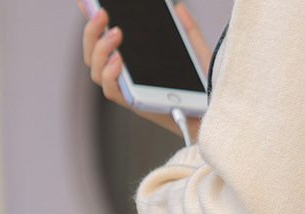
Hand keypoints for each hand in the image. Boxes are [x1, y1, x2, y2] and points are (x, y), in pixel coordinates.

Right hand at [80, 2, 210, 139]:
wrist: (217, 111)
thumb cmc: (206, 87)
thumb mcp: (197, 52)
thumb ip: (187, 30)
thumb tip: (178, 8)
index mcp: (136, 63)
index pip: (105, 41)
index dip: (92, 23)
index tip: (87, 2)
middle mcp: (127, 78)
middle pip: (93, 56)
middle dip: (92, 32)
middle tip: (103, 13)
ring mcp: (130, 92)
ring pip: (97, 73)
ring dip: (100, 51)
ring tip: (116, 34)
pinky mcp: (136, 106)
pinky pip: (112, 92)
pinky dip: (111, 74)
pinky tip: (119, 60)